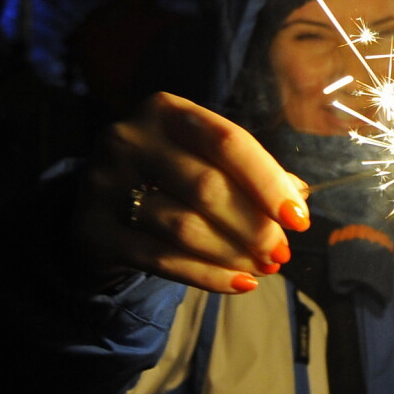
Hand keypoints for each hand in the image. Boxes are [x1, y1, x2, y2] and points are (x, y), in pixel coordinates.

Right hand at [74, 92, 308, 293]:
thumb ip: (250, 172)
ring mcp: (104, 183)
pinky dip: (208, 276)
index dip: (269, 182)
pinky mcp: (94, 229)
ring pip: (184, 227)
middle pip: (207, 187)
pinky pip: (161, 260)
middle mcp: (129, 138)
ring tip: (263, 267)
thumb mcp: (204, 159)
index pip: (228, 141)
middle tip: (280, 252)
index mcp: (164, 110)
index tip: (299, 218)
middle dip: (254, 226)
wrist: (99, 205)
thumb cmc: (168, 177)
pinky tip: (240, 283)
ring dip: (234, 254)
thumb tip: (297, 196)